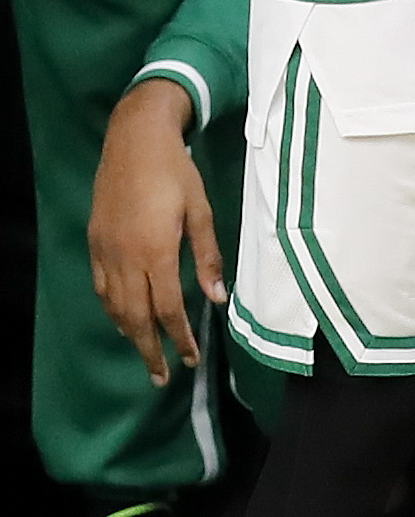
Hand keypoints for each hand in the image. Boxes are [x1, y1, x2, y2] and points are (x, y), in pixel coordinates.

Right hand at [89, 80, 224, 388]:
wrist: (133, 139)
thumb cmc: (176, 172)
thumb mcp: (201, 210)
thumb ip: (208, 257)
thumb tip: (217, 299)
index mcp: (157, 251)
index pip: (169, 309)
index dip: (181, 338)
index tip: (192, 359)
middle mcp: (126, 258)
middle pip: (137, 317)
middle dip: (151, 350)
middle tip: (163, 378)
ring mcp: (106, 251)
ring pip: (115, 306)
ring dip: (131, 334)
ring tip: (147, 354)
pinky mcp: (95, 242)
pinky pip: (102, 287)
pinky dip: (113, 310)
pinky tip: (124, 318)